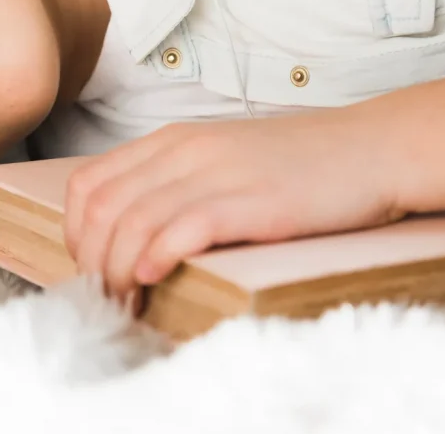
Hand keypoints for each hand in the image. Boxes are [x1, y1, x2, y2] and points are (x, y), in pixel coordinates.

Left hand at [64, 112, 399, 302]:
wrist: (370, 149)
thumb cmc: (296, 165)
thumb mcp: (219, 160)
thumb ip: (173, 183)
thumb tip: (129, 236)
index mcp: (170, 141)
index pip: (87, 185)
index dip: (74, 234)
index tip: (90, 268)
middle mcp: (183, 151)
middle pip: (100, 209)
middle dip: (90, 262)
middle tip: (105, 298)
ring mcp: (217, 172)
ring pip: (133, 222)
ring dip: (118, 271)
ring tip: (127, 302)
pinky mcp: (251, 199)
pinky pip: (184, 226)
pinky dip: (156, 255)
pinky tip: (153, 277)